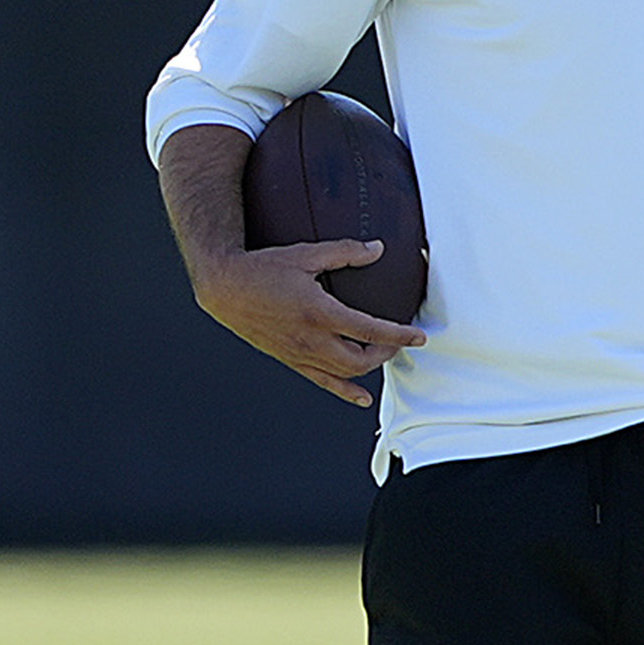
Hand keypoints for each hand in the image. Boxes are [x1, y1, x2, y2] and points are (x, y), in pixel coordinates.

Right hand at [195, 241, 421, 406]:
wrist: (225, 289)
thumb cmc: (262, 268)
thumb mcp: (306, 254)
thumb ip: (345, 252)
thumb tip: (377, 249)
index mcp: (318, 313)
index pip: (369, 330)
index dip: (398, 336)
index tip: (418, 337)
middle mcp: (311, 339)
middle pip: (361, 359)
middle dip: (386, 352)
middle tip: (398, 340)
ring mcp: (300, 353)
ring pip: (345, 374)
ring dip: (369, 367)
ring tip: (382, 354)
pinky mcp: (291, 360)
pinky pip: (323, 382)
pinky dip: (346, 391)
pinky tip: (362, 396)